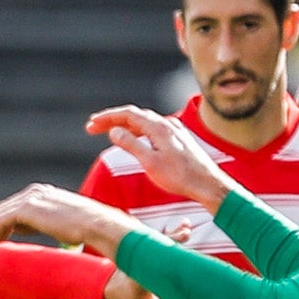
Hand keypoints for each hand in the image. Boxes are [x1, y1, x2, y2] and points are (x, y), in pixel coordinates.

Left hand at [0, 183, 134, 254]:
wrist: (98, 225)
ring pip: (0, 214)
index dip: (4, 222)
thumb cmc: (91, 229)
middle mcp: (37, 192)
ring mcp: (31, 198)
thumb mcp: (67, 225)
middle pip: (5, 208)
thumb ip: (53, 226)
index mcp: (46, 194)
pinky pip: (2, 220)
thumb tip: (50, 237)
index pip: (18, 206)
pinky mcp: (27, 208)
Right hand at [88, 104, 230, 210]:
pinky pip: (153, 129)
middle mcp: (167, 124)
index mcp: (158, 128)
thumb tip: (114, 131)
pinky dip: (137, 131)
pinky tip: (134, 139)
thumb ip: (131, 144)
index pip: (128, 114)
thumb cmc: (180, 177)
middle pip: (135, 115)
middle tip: (92, 128)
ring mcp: (174, 131)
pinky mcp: (179, 139)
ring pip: (144, 122)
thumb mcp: (150, 163)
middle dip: (112, 120)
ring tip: (108, 133)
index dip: (107, 117)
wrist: (208, 185)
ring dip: (124, 125)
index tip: (91, 124)